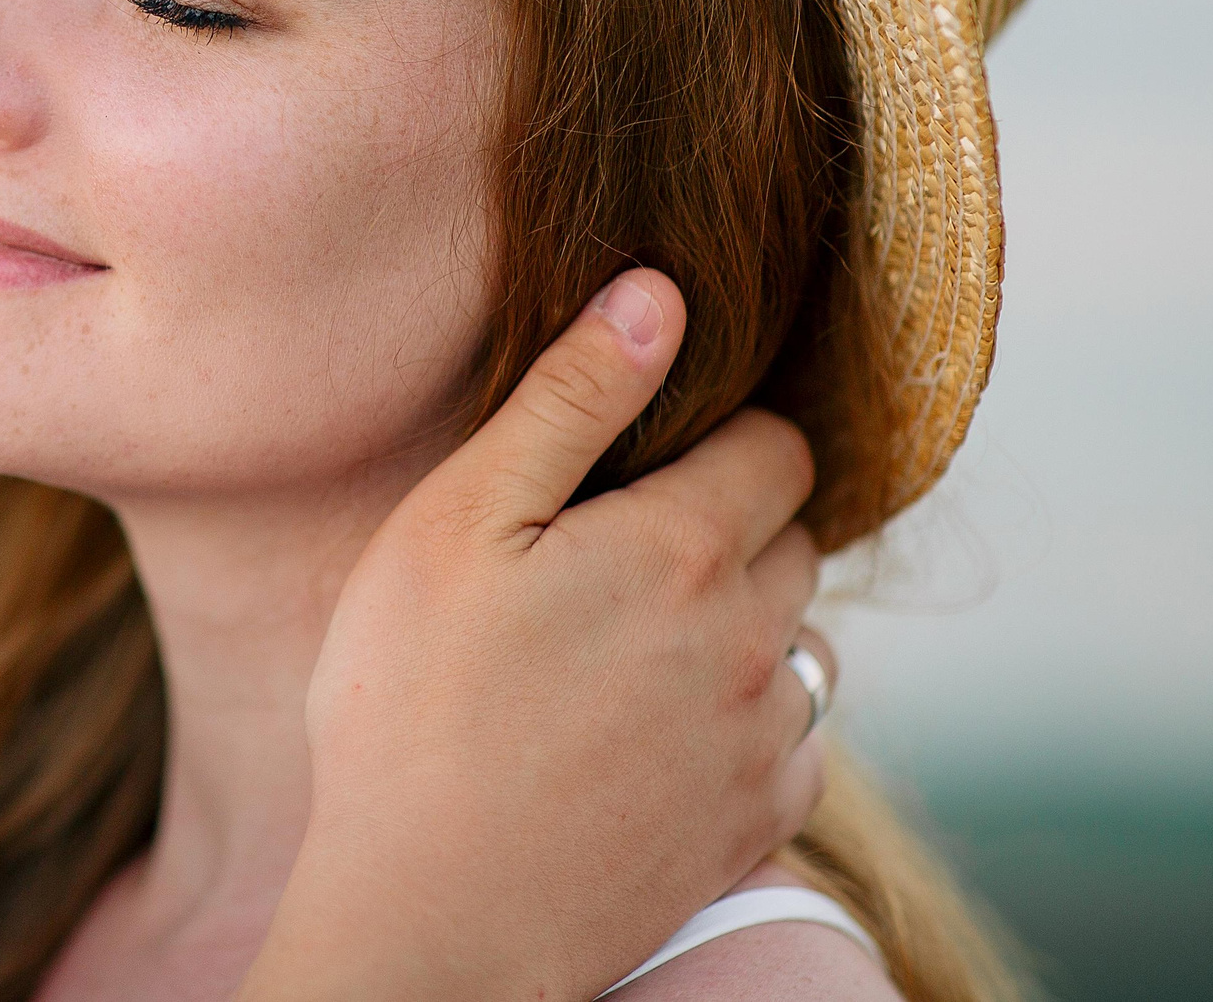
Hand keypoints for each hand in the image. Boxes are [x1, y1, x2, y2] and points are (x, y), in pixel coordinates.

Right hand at [241, 270, 828, 1001]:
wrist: (430, 917)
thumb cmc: (412, 707)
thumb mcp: (459, 521)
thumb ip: (570, 400)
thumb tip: (659, 294)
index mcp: (686, 547)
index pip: (776, 447)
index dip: (717, 437)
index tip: (646, 463)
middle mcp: (754, 639)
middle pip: (793, 539)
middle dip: (729, 525)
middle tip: (616, 554)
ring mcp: (763, 742)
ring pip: (800, 641)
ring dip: (744, 625)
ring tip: (630, 648)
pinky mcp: (754, 827)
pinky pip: (797, 744)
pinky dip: (749, 724)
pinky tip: (656, 734)